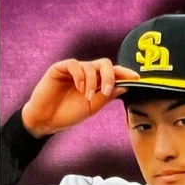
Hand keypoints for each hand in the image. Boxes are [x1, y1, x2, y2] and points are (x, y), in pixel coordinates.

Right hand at [21, 59, 140, 136]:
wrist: (47, 120)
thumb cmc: (68, 114)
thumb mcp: (92, 107)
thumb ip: (107, 96)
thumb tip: (126, 86)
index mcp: (95, 82)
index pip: (112, 73)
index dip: (124, 73)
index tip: (137, 78)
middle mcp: (86, 73)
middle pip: (104, 64)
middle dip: (110, 75)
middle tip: (107, 90)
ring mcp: (73, 70)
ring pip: (90, 66)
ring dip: (92, 82)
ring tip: (87, 97)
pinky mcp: (60, 68)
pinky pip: (75, 64)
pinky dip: (80, 76)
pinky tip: (79, 88)